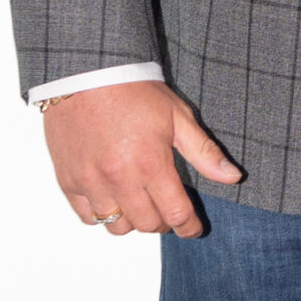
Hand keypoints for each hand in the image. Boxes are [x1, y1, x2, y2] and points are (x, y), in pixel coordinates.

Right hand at [40, 82, 241, 237]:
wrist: (87, 72)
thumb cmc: (133, 91)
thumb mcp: (177, 117)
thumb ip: (204, 152)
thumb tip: (233, 177)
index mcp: (150, 164)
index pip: (176, 214)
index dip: (189, 227)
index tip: (193, 229)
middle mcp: (119, 178)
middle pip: (147, 224)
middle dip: (163, 222)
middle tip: (166, 209)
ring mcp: (91, 181)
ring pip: (117, 226)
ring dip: (133, 221)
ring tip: (139, 203)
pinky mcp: (68, 179)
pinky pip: (88, 217)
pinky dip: (102, 215)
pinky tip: (112, 199)